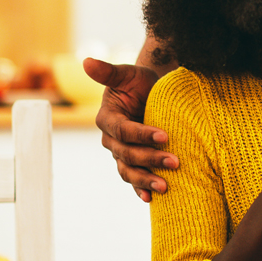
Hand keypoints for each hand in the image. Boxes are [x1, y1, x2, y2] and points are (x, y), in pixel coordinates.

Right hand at [82, 57, 179, 201]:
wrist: (150, 93)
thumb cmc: (139, 82)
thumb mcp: (127, 74)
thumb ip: (108, 72)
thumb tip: (86, 61)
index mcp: (107, 118)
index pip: (123, 131)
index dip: (142, 134)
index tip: (164, 136)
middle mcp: (111, 139)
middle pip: (127, 154)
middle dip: (151, 159)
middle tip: (175, 162)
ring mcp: (120, 152)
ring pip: (129, 170)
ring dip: (146, 179)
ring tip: (165, 186)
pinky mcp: (131, 161)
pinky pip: (132, 179)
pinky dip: (140, 190)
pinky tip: (151, 199)